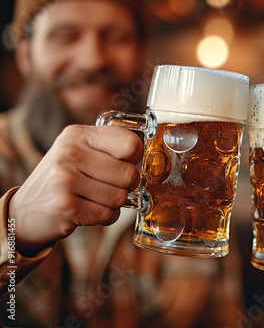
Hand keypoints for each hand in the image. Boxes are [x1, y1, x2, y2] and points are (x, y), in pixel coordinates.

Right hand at [9, 125, 142, 254]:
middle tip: (109, 186)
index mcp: (78, 134)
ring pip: (121, 197)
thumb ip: (109, 148)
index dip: (135, 159)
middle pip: (129, 174)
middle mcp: (70, 153)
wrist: (26, 210)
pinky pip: (108, 214)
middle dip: (126, 186)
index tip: (124, 164)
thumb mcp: (79, 151)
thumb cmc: (63, 178)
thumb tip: (149, 155)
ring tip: (94, 198)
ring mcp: (65, 180)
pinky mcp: (65, 206)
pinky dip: (105, 217)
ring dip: (113, 203)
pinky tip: (89, 211)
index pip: (130, 144)